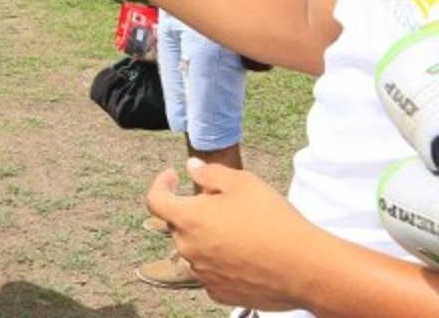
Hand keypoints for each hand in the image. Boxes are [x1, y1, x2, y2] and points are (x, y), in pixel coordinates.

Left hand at [145, 159, 317, 310]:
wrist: (305, 268)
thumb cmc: (273, 220)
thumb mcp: (242, 182)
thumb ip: (209, 173)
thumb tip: (191, 168)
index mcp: (188, 219)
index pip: (155, 200)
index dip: (161, 184)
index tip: (173, 176)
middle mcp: (188, 249)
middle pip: (179, 224)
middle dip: (194, 209)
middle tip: (224, 202)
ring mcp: (202, 274)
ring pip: (195, 248)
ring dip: (207, 236)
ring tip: (241, 230)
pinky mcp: (219, 292)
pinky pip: (210, 271)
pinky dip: (220, 260)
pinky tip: (245, 254)